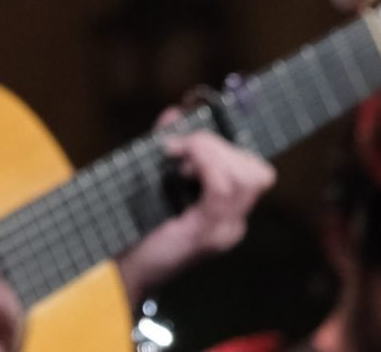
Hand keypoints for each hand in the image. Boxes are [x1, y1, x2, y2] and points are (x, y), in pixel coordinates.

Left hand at [115, 126, 274, 299]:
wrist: (124, 267)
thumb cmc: (138, 225)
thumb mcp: (156, 177)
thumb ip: (169, 145)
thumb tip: (177, 113)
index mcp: (228, 212)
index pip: (256, 171)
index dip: (228, 146)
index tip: (189, 141)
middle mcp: (234, 222)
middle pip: (254, 170)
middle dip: (216, 146)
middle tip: (180, 150)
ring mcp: (224, 230)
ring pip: (241, 176)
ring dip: (208, 153)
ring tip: (177, 161)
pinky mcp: (207, 233)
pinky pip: (221, 189)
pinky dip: (202, 164)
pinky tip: (178, 164)